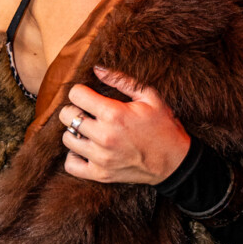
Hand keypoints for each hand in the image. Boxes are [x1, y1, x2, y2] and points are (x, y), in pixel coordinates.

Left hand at [59, 65, 190, 183]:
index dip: (81, 91)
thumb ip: (121, 80)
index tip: (89, 95)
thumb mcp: (149, 96)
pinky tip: (85, 148)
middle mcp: (104, 136)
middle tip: (87, 111)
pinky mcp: (100, 174)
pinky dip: (74, 156)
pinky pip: (71, 165)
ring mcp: (101, 157)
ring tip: (88, 129)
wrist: (175, 161)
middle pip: (67, 116)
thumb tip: (96, 69)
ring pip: (67, 139)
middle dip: (75, 109)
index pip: (75, 95)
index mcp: (114, 114)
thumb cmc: (163, 126)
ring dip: (75, 132)